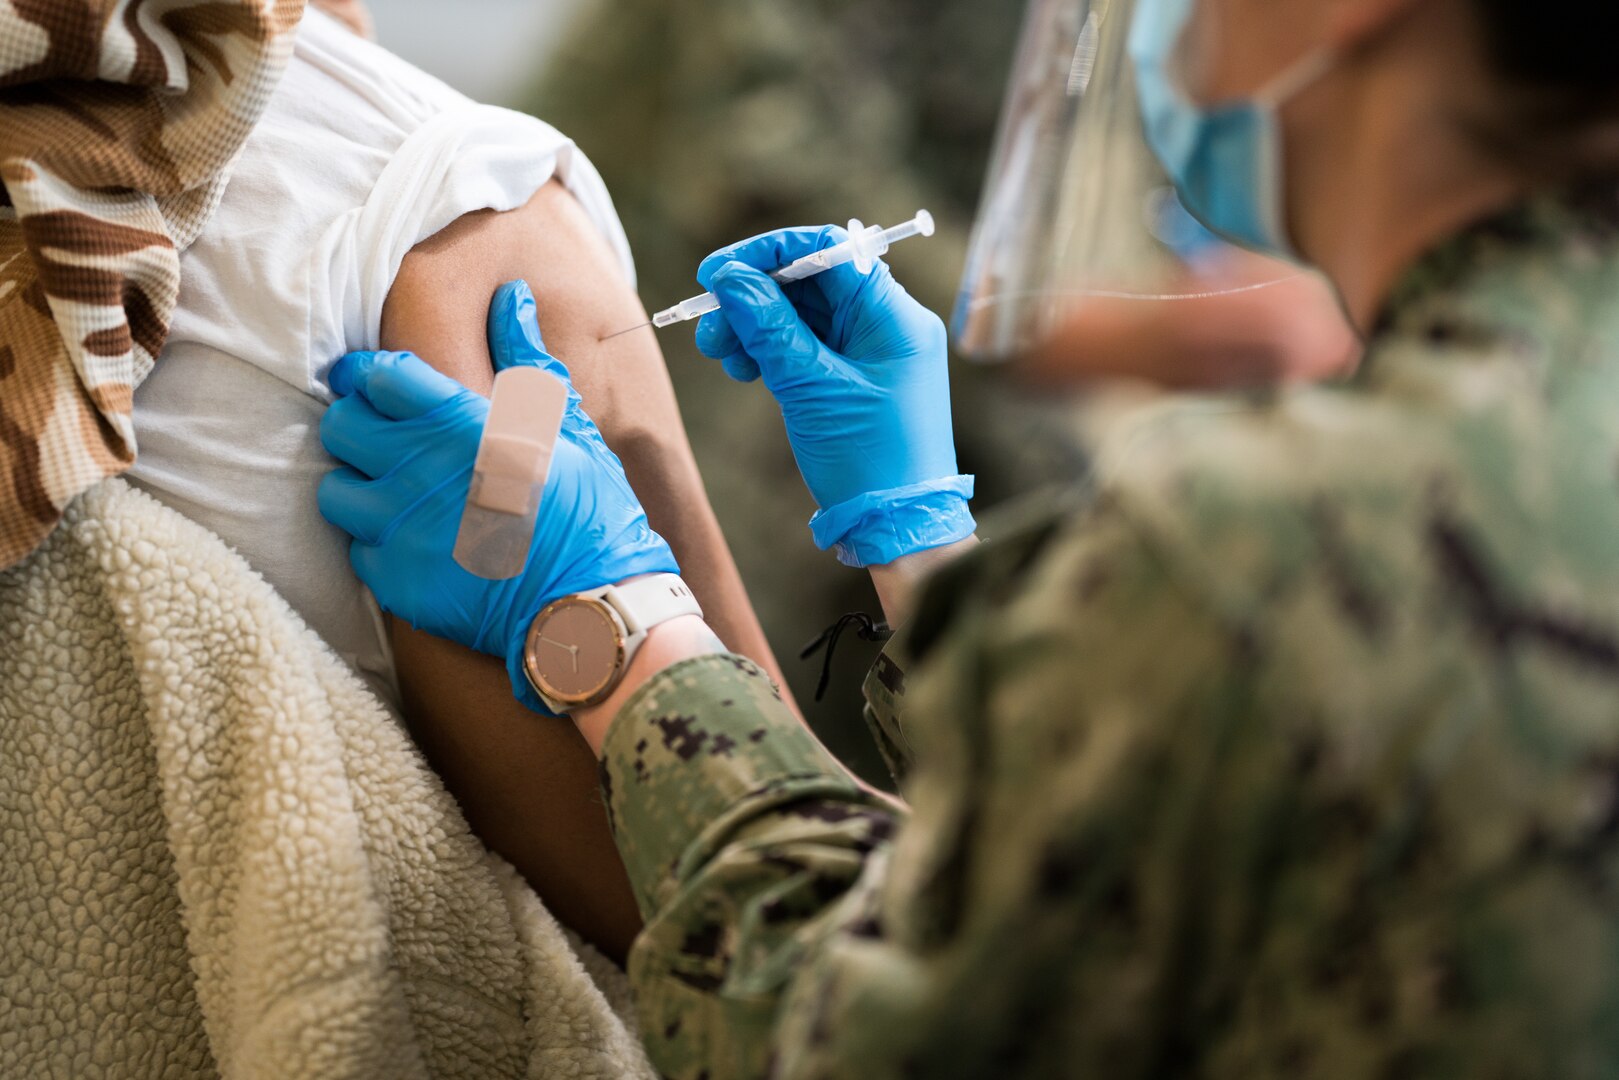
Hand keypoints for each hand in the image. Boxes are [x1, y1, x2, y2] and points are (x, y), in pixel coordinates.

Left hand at [318, 280, 677, 711]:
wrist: (592, 604)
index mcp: (459, 423)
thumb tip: (508, 294)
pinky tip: (414, 542)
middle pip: (340, 426)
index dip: (371, 375)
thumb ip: (524, 356)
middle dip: (359, 425)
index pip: (376, 376)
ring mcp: (401, 530)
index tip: (380, 384)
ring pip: (334, 490)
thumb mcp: (565, 424)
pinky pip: (357, 550)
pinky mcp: (395, 582)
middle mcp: (419, 471)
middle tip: (390, 439)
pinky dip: (378, 544)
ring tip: (396, 493)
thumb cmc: (589, 508)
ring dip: (359, 486)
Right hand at [695, 226, 973, 566]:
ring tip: (720, 356)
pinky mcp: (855, 378)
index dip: (768, 254)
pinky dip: (771, 351)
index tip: (716, 273)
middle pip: (810, 283)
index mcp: (893, 317)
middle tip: (708, 328)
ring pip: (802, 316)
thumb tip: (731, 278)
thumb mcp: (811, 389)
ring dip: (754, 327)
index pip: (828, 252)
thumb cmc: (869, 462)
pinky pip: (808, 346)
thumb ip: (770, 327)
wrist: (896, 528)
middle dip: (752, 297)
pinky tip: (744, 369)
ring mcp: (872, 352)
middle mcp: (887, 325)